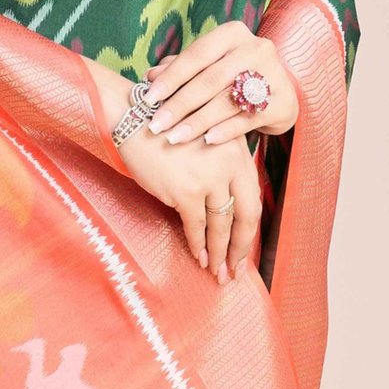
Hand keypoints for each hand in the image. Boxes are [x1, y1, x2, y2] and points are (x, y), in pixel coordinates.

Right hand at [113, 123, 261, 282]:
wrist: (134, 116)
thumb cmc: (166, 128)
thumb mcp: (206, 139)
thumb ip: (222, 167)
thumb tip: (226, 208)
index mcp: (239, 150)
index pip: (253, 197)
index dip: (249, 227)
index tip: (243, 247)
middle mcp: (231, 164)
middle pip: (246, 215)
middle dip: (241, 247)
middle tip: (235, 270)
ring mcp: (210, 177)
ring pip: (221, 225)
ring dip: (219, 252)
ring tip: (216, 271)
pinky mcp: (186, 190)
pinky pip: (196, 226)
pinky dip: (198, 245)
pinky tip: (199, 258)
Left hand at [141, 21, 297, 145]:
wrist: (280, 92)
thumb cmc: (235, 76)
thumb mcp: (210, 67)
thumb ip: (181, 69)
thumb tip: (149, 76)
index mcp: (234, 34)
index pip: (197, 54)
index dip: (171, 77)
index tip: (148, 98)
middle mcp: (256, 48)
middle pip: (211, 79)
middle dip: (180, 104)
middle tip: (156, 125)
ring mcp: (274, 74)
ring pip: (228, 101)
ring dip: (198, 121)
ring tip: (174, 137)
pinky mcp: (283, 102)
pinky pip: (247, 118)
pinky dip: (225, 130)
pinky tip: (206, 141)